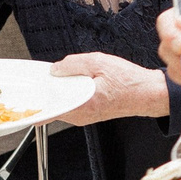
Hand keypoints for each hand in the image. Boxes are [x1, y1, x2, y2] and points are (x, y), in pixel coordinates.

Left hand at [48, 51, 171, 126]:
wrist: (148, 93)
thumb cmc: (129, 82)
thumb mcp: (99, 62)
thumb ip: (73, 64)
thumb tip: (56, 68)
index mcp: (81, 105)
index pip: (48, 108)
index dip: (37, 97)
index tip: (32, 89)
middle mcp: (81, 115)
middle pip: (53, 103)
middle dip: (51, 88)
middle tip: (57, 74)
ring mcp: (84, 116)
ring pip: (62, 102)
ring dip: (62, 89)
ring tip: (75, 76)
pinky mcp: (89, 113)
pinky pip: (72, 103)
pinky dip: (72, 92)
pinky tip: (81, 81)